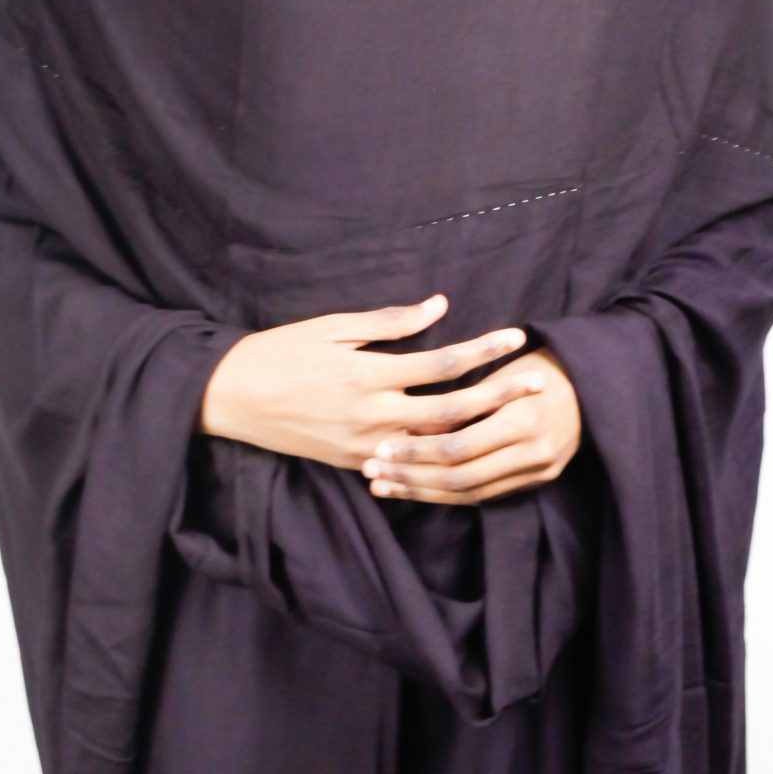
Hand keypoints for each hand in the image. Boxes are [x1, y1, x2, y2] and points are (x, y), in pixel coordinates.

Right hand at [198, 294, 537, 471]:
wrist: (233, 398)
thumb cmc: (282, 351)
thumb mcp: (332, 327)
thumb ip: (388, 322)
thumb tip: (439, 306)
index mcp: (368, 374)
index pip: (441, 363)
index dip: (482, 350)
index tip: (516, 338)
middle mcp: (372, 415)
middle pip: (451, 411)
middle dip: (498, 397)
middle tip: (539, 384)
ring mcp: (366, 446)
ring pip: (436, 447)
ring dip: (481, 434)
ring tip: (517, 421)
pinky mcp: (356, 465)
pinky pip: (409, 468)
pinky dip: (442, 462)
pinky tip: (475, 454)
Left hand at [362, 347, 581, 503]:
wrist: (594, 385)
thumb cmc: (538, 366)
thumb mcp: (500, 372)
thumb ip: (461, 400)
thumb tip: (412, 422)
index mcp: (522, 418)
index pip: (457, 446)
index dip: (416, 451)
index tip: (379, 447)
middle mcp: (532, 451)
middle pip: (459, 476)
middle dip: (412, 475)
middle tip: (373, 471)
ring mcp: (537, 471)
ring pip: (469, 493)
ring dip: (423, 491)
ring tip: (385, 486)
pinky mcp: (537, 481)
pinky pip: (484, 496)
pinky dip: (447, 495)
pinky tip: (418, 491)